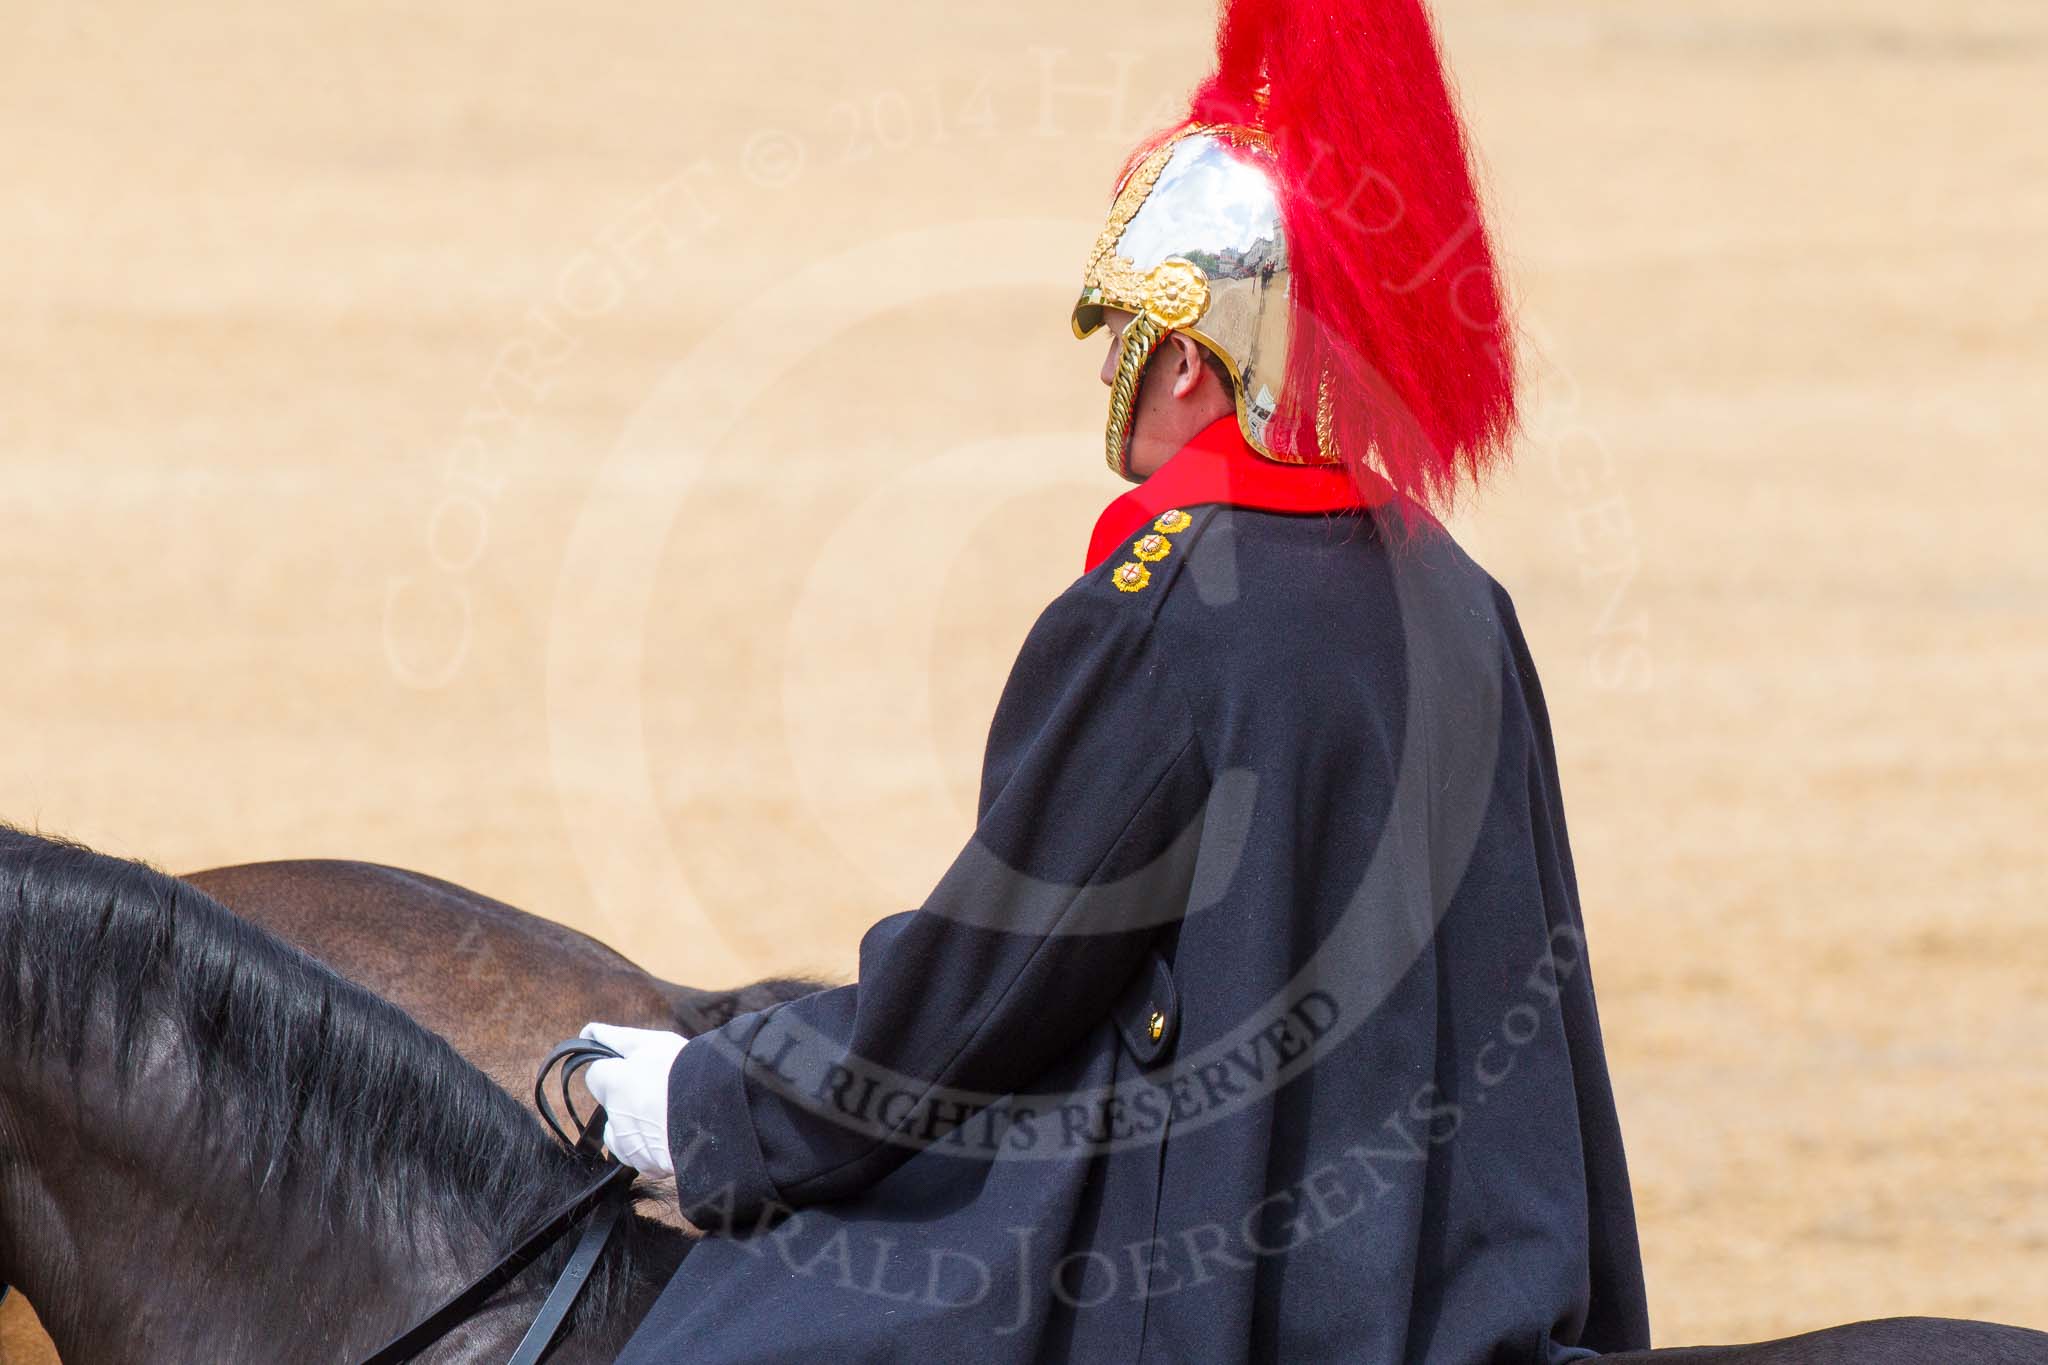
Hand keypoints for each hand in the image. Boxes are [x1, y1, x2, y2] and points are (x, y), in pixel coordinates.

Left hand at [579, 1022, 686, 1176]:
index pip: (596, 1075)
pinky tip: (674, 1136)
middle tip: (661, 1091)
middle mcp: (616, 1118)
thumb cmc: (685, 1072)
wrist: (718, 1113)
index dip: (615, 1069)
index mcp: (614, 1085)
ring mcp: (630, 1146)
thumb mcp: (653, 1043)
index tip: (635, 1068)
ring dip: (637, 1128)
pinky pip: (643, 1158)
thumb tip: (589, 1032)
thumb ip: (616, 1038)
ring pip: (623, 1136)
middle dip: (629, 1100)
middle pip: (612, 1108)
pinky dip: (653, 1150)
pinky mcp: (647, 1167)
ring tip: (668, 1117)